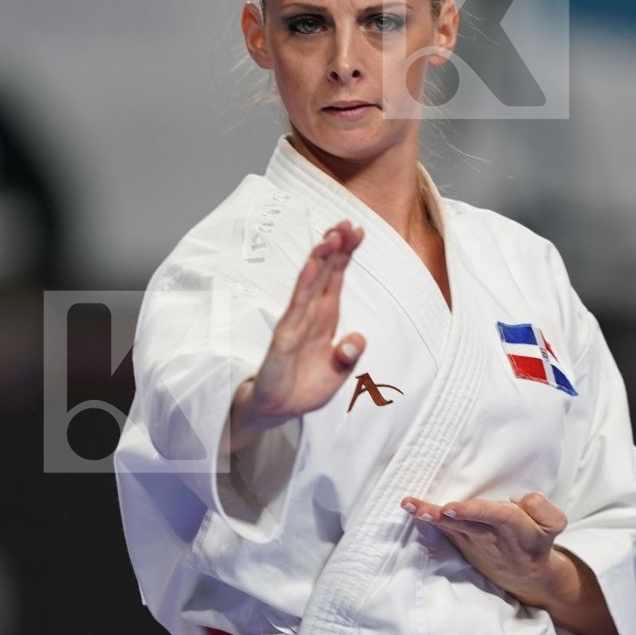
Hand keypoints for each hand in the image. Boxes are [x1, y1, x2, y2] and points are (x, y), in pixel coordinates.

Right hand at [229, 219, 365, 448]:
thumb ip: (348, 356)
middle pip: (323, 275)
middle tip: (346, 222)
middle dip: (335, 248)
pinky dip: (304, 287)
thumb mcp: (336, 375)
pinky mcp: (283, 339)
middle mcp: (309, 316)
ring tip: (331, 237)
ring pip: (309, 285)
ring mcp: (295, 324)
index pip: (335, 280)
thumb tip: (358, 338)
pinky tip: (311, 268)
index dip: (345, 255)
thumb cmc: (303, 389)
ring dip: (319, 260)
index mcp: (323, 319)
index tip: (358, 230)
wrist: (277, 412)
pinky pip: (295, 309)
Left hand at [398, 490, 577, 611]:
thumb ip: (540, 506)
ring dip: (428, 516)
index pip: (494, 516)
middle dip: (442, 516)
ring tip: (409, 505)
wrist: (528, 575)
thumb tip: (516, 499)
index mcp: (514, 527)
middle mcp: (489, 536)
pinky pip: (444, 531)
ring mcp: (472, 542)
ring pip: (449, 527)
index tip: (451, 508)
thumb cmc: (537, 541)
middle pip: (464, 523)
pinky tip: (413, 510)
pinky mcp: (462, 544)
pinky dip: (428, 521)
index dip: (473, 511)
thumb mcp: (554, 523)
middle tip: (420, 509)